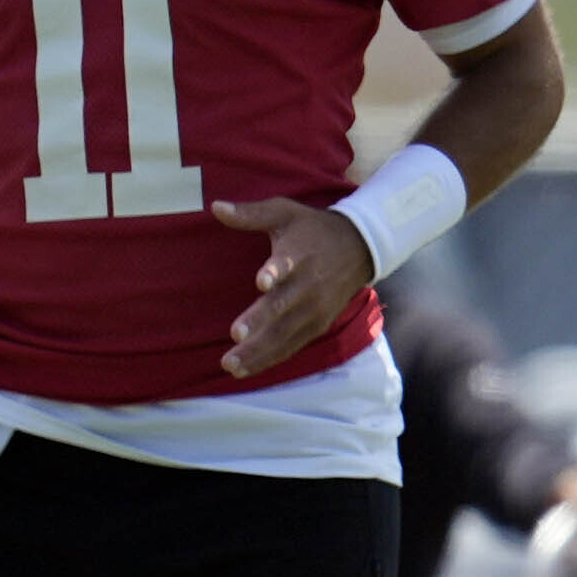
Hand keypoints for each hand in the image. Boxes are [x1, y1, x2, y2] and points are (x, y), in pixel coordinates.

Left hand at [213, 197, 370, 378]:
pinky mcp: (317, 324)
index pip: (288, 265)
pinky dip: (270, 358)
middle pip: (284, 307)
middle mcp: (309, 286)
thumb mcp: (285, 212)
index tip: (261, 281)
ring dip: (259, 350)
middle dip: (260, 322)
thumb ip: (251, 214)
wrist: (361, 247)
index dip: (275, 273)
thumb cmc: (314, 228)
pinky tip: (247, 369)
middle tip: (236, 335)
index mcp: (300, 255)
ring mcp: (315, 309)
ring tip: (231, 365)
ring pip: (286, 333)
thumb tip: (216, 207)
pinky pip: (292, 345)